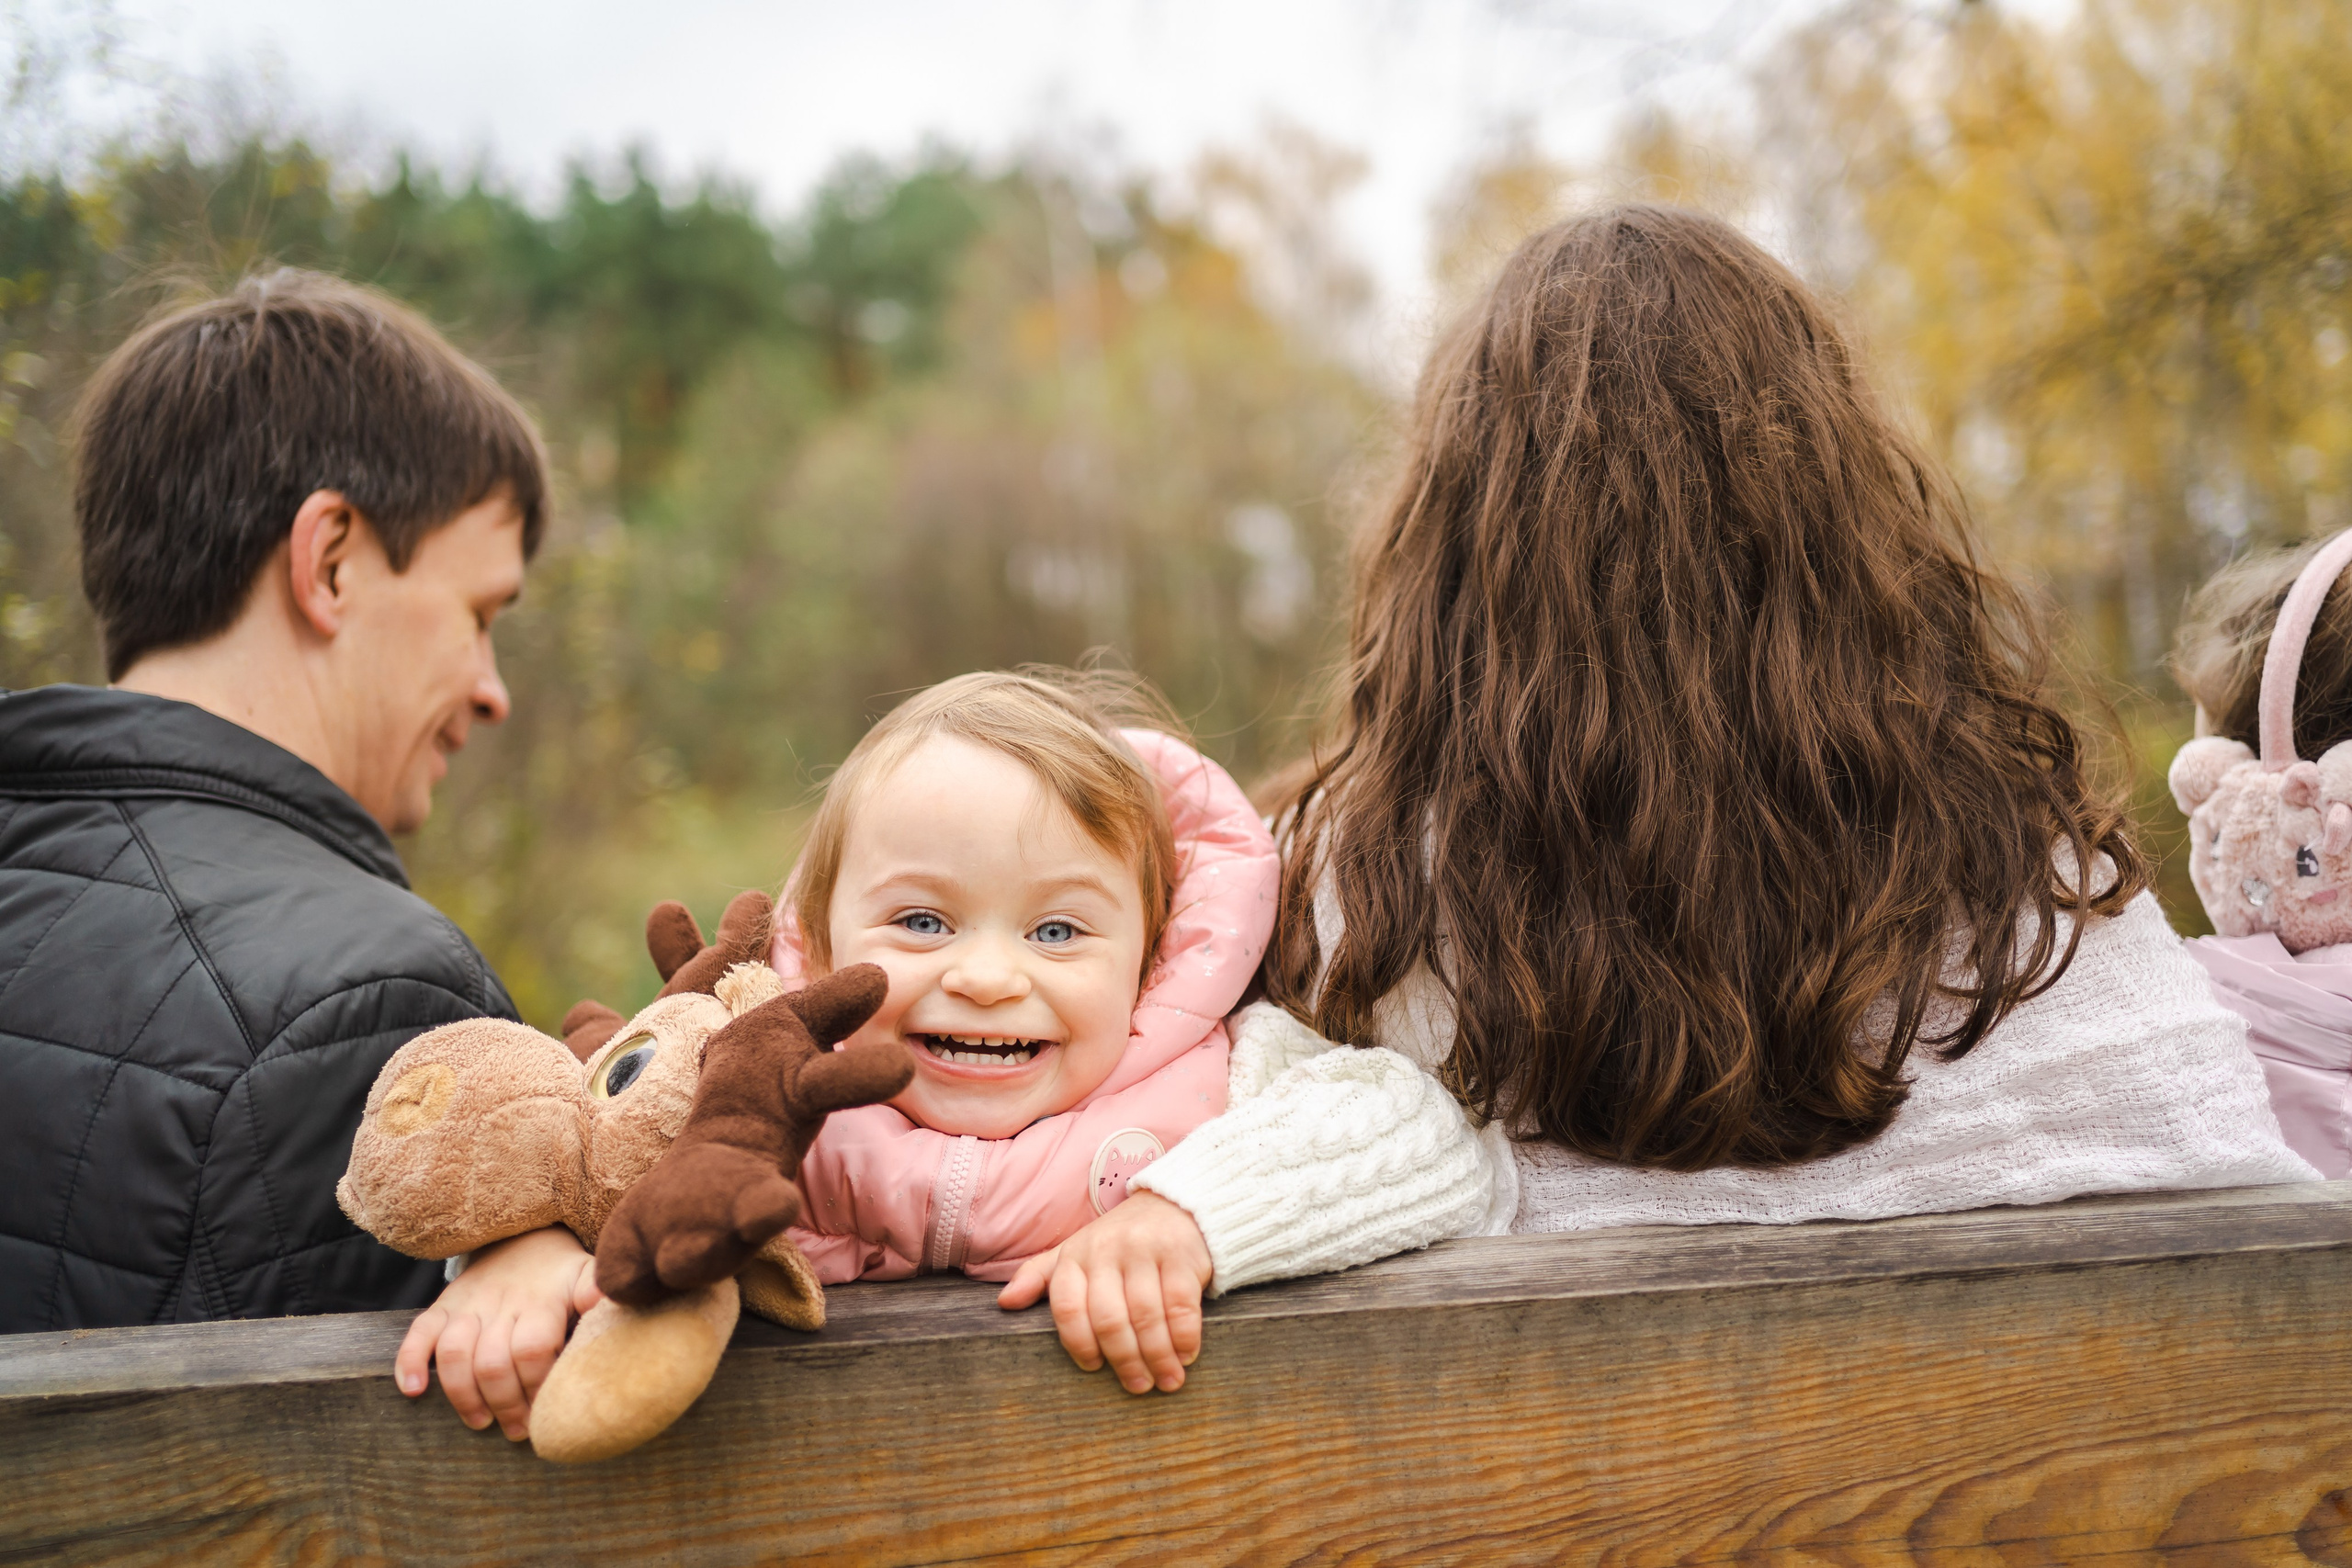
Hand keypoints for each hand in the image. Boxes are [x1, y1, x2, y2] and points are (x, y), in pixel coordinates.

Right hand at [393, 1226, 601, 1440]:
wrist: (524, 1235)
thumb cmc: (562, 1273)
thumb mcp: (589, 1277)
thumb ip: (600, 1294)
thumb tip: (625, 1300)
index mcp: (542, 1301)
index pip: (533, 1350)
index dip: (537, 1386)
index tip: (551, 1412)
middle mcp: (502, 1302)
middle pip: (493, 1362)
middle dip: (505, 1404)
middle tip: (520, 1430)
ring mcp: (469, 1305)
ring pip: (455, 1353)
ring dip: (463, 1395)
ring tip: (481, 1422)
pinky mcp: (443, 1306)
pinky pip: (419, 1333)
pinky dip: (410, 1362)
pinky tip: (414, 1391)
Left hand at [996, 1192, 1212, 1394]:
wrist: (1174, 1205)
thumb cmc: (1119, 1241)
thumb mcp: (1076, 1253)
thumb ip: (1041, 1277)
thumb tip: (1004, 1304)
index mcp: (1076, 1255)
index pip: (1068, 1308)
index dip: (1079, 1344)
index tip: (1093, 1368)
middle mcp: (1107, 1250)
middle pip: (1109, 1319)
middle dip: (1124, 1360)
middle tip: (1138, 1386)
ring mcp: (1145, 1251)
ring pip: (1146, 1316)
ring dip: (1158, 1356)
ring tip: (1167, 1381)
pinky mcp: (1181, 1254)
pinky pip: (1180, 1306)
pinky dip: (1183, 1337)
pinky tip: (1186, 1355)